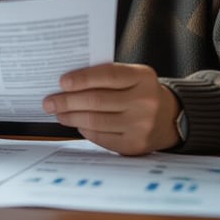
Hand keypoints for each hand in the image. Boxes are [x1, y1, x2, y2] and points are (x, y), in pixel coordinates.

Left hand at [42, 63, 180, 154]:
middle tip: (49, 102)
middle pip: (97, 100)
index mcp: (143, 77)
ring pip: (95, 121)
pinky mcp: (134, 145)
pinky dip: (84, 130)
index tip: (62, 82)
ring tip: (58, 113)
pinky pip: (101, 137)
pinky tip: (77, 124)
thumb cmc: (140, 92)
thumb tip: (67, 83)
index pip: (108, 75)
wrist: (169, 117)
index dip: (82, 78)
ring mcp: (141, 125)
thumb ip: (106, 76)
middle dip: (67, 101)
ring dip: (71, 117)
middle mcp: (145, 101)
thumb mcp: (132, 76)